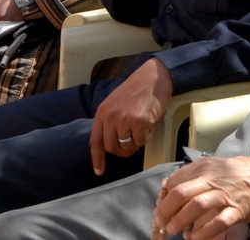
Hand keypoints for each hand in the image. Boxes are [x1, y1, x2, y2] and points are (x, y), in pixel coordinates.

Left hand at [90, 58, 172, 174]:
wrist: (154, 76)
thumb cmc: (138, 90)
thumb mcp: (116, 103)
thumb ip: (110, 121)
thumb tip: (110, 143)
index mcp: (102, 112)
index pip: (95, 141)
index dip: (97, 159)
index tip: (99, 171)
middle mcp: (110, 116)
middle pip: (112, 148)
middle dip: (123, 150)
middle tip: (133, 141)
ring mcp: (123, 119)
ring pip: (128, 146)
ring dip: (137, 140)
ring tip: (142, 125)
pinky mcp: (138, 121)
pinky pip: (141, 141)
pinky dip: (148, 135)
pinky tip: (149, 122)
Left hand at [152, 155, 249, 239]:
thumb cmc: (243, 172)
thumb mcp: (218, 165)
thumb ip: (197, 174)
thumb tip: (173, 185)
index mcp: (206, 166)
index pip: (176, 180)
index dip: (164, 195)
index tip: (161, 205)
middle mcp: (213, 179)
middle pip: (181, 194)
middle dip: (166, 210)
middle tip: (161, 221)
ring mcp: (225, 195)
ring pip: (195, 207)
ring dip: (180, 221)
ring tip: (173, 230)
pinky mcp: (237, 210)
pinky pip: (217, 223)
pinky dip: (203, 232)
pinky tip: (195, 237)